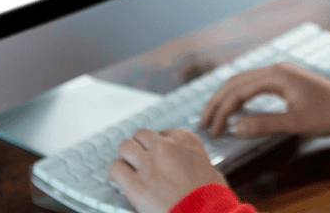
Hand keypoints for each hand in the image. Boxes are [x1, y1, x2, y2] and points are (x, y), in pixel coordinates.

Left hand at [108, 128, 228, 212]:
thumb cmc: (213, 197)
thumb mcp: (210, 169)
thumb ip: (192, 161)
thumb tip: (186, 167)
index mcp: (186, 140)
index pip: (163, 133)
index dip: (158, 147)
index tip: (159, 157)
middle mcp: (166, 147)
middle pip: (141, 135)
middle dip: (140, 147)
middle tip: (140, 161)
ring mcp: (150, 164)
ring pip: (125, 147)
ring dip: (126, 157)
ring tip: (128, 169)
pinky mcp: (137, 185)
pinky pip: (116, 169)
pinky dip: (117, 174)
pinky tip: (121, 181)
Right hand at [199, 61, 329, 138]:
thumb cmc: (327, 114)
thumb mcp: (295, 123)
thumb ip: (263, 124)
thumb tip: (234, 128)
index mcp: (276, 75)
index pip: (238, 91)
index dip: (222, 110)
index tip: (213, 129)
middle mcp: (274, 68)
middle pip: (235, 82)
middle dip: (217, 102)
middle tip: (203, 122)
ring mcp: (279, 71)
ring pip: (243, 81)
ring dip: (226, 97)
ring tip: (213, 115)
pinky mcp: (283, 79)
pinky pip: (253, 83)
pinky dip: (239, 94)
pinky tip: (233, 106)